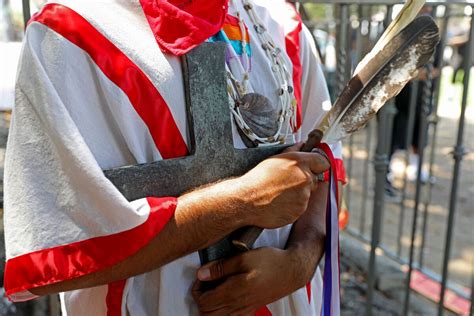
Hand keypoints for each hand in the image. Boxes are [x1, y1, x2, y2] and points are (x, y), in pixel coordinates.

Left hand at [192, 247, 309, 314]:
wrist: (291, 271)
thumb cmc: (270, 262)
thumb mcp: (243, 257)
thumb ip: (221, 267)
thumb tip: (201, 274)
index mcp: (234, 292)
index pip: (203, 301)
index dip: (197, 288)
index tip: (202, 275)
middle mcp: (238, 306)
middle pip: (206, 314)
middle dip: (201, 299)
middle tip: (205, 283)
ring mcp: (244, 311)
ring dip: (209, 307)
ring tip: (213, 289)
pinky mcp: (250, 311)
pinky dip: (221, 312)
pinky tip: (224, 297)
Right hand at [239, 143, 328, 228]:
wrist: (247, 200)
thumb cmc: (258, 179)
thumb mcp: (274, 160)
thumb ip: (293, 151)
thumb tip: (302, 145)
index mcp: (300, 163)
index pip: (323, 162)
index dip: (317, 165)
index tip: (313, 167)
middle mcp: (305, 179)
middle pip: (315, 179)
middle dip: (305, 180)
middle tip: (288, 182)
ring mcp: (304, 196)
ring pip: (307, 194)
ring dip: (298, 194)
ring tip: (279, 193)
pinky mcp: (299, 211)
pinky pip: (300, 207)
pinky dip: (292, 205)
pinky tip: (279, 202)